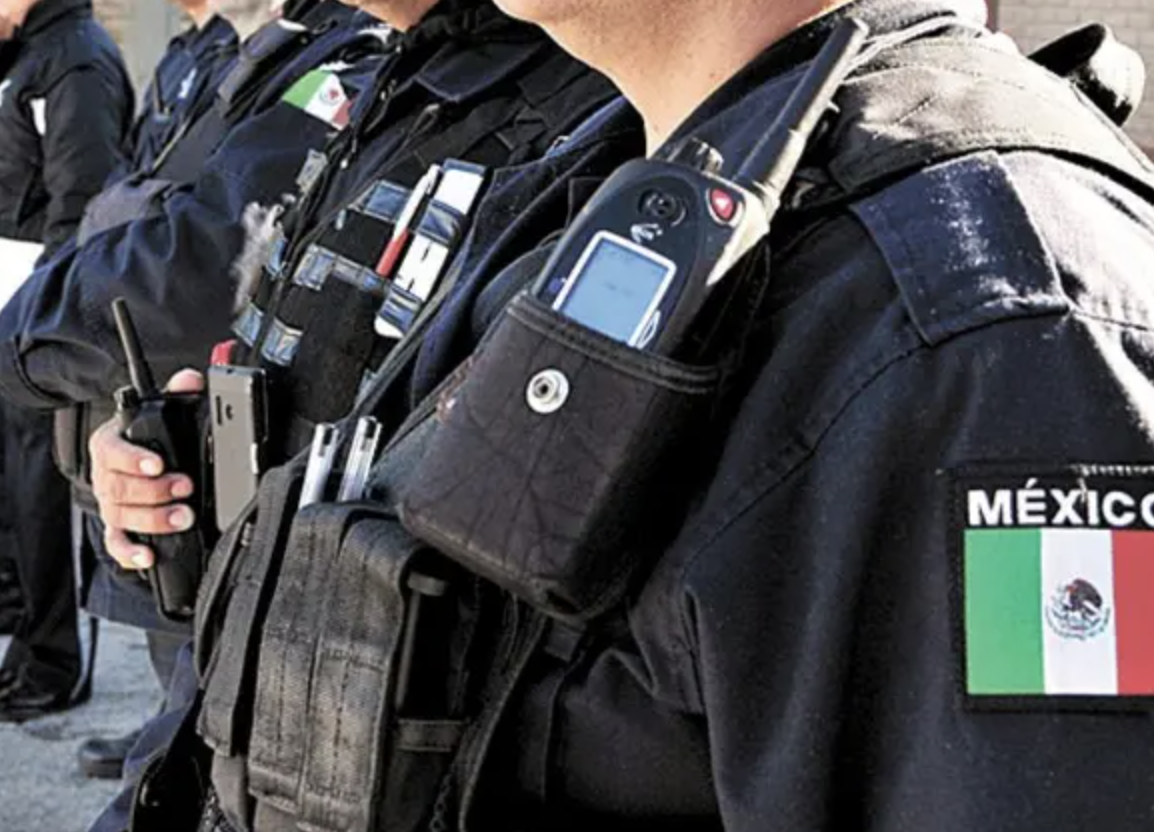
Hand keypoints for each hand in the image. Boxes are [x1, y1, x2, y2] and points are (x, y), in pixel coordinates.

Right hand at [91, 369, 204, 569]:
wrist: (136, 463)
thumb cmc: (149, 439)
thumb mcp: (161, 412)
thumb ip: (175, 393)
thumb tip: (191, 378)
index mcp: (110, 444)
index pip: (111, 450)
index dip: (133, 458)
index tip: (158, 464)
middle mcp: (105, 476)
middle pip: (118, 487)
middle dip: (154, 491)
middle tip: (184, 487)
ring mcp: (110, 504)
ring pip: (120, 516)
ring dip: (153, 519)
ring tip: (183, 517)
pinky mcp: (117, 528)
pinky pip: (116, 544)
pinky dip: (130, 552)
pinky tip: (149, 556)